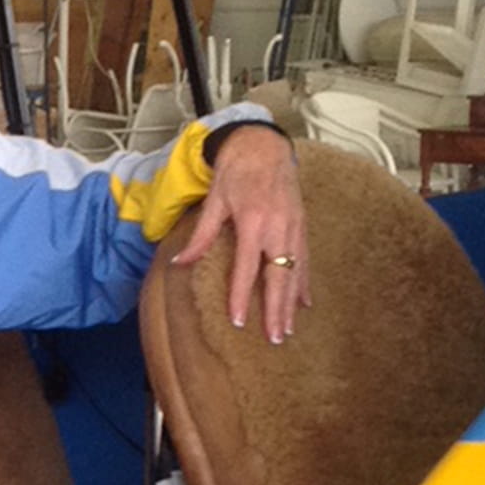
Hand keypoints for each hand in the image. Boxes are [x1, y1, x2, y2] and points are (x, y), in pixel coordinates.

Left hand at [172, 126, 308, 342]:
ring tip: (287, 330)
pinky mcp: (301, 226)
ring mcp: (293, 228)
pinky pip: (305, 261)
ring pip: (295, 273)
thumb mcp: (214, 200)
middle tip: (273, 337)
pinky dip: (304, 284)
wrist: (264, 147)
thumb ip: (202, 235)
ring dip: (291, 304)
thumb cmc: (236, 172)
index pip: (246, 268)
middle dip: (276, 310)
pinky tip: (304, 304)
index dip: (241, 295)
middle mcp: (277, 228)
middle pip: (278, 277)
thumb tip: (180, 262)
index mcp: (253, 222)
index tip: (238, 321)